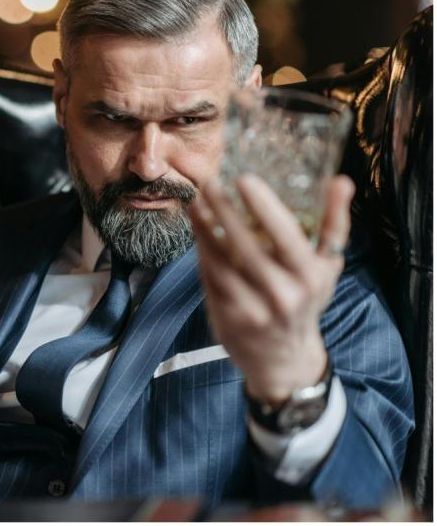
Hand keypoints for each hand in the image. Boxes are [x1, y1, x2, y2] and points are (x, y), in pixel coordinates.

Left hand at [188, 174, 354, 405]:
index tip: (244, 178)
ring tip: (196, 202)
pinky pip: (211, 278)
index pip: (286, 236)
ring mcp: (253, 309)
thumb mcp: (327, 266)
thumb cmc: (306, 300)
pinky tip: (196, 230)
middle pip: (246, 246)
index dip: (264, 207)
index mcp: (311, 278)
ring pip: (222, 262)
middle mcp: (283, 295)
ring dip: (205, 229)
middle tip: (210, 182)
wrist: (283, 359)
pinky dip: (202, 252)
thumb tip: (341, 180)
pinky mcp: (228, 317)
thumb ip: (333, 224)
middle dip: (225, 211)